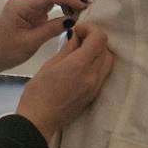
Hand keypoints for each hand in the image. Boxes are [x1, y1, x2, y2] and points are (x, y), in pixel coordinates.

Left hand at [0, 0, 85, 77]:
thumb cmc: (6, 51)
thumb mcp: (31, 43)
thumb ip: (51, 29)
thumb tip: (73, 20)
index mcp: (20, 5)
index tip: (83, 6)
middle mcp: (23, 0)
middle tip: (86, 8)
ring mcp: (26, 3)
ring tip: (80, 11)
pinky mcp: (30, 9)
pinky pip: (48, 1)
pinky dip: (61, 4)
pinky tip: (69, 13)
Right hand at [15, 24, 113, 138]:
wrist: (40, 119)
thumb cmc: (38, 91)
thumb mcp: (50, 64)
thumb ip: (68, 48)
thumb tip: (77, 36)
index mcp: (80, 65)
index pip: (99, 39)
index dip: (90, 29)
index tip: (77, 30)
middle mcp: (93, 75)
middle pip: (106, 49)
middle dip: (95, 39)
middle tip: (78, 39)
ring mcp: (96, 86)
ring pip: (108, 61)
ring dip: (99, 51)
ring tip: (81, 51)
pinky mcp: (95, 94)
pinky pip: (104, 73)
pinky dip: (98, 63)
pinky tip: (83, 64)